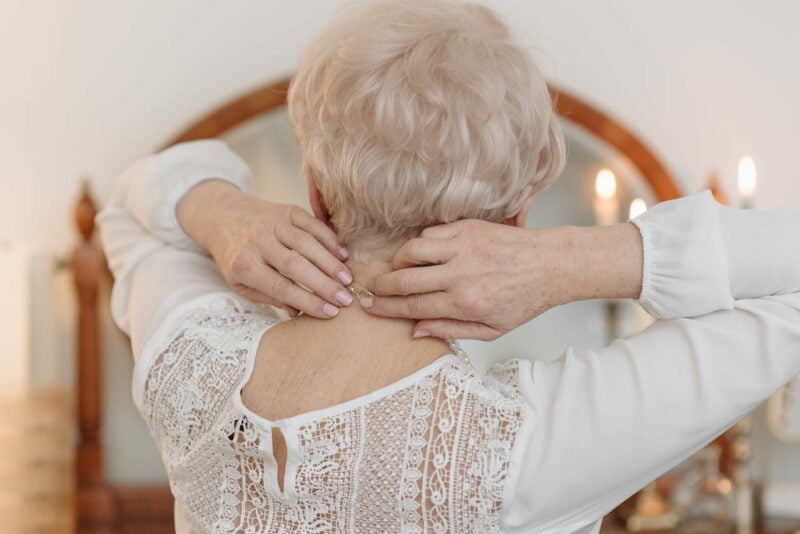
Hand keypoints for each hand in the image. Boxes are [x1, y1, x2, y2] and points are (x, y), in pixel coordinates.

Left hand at [177, 180, 353, 317]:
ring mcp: (272, 223)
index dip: (308, 301)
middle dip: (324, 285)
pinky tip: (343, 254)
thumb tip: (297, 312)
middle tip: (346, 299)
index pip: (281, 288)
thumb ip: (268, 297)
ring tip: (348, 279)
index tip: (331, 312)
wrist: (221, 215)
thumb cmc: (235, 256)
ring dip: (330, 262)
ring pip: (306, 243)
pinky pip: (311, 224)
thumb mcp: (241, 283)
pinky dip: (329, 238)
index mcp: (244, 266)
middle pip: (295, 266)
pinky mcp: (285, 210)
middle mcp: (257, 242)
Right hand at [364, 220, 642, 339]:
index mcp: (465, 303)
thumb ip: (450, 330)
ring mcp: (462, 248)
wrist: (549, 265)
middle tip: (370, 290)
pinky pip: (429, 235)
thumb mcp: (491, 330)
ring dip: (396, 262)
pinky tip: (421, 255)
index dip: (386, 308)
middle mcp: (460, 275)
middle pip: (404, 280)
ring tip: (394, 271)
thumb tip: (415, 331)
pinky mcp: (467, 228)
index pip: (412, 307)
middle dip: (381, 286)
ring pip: (411, 251)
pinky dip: (419, 245)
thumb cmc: (523, 301)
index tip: (370, 307)